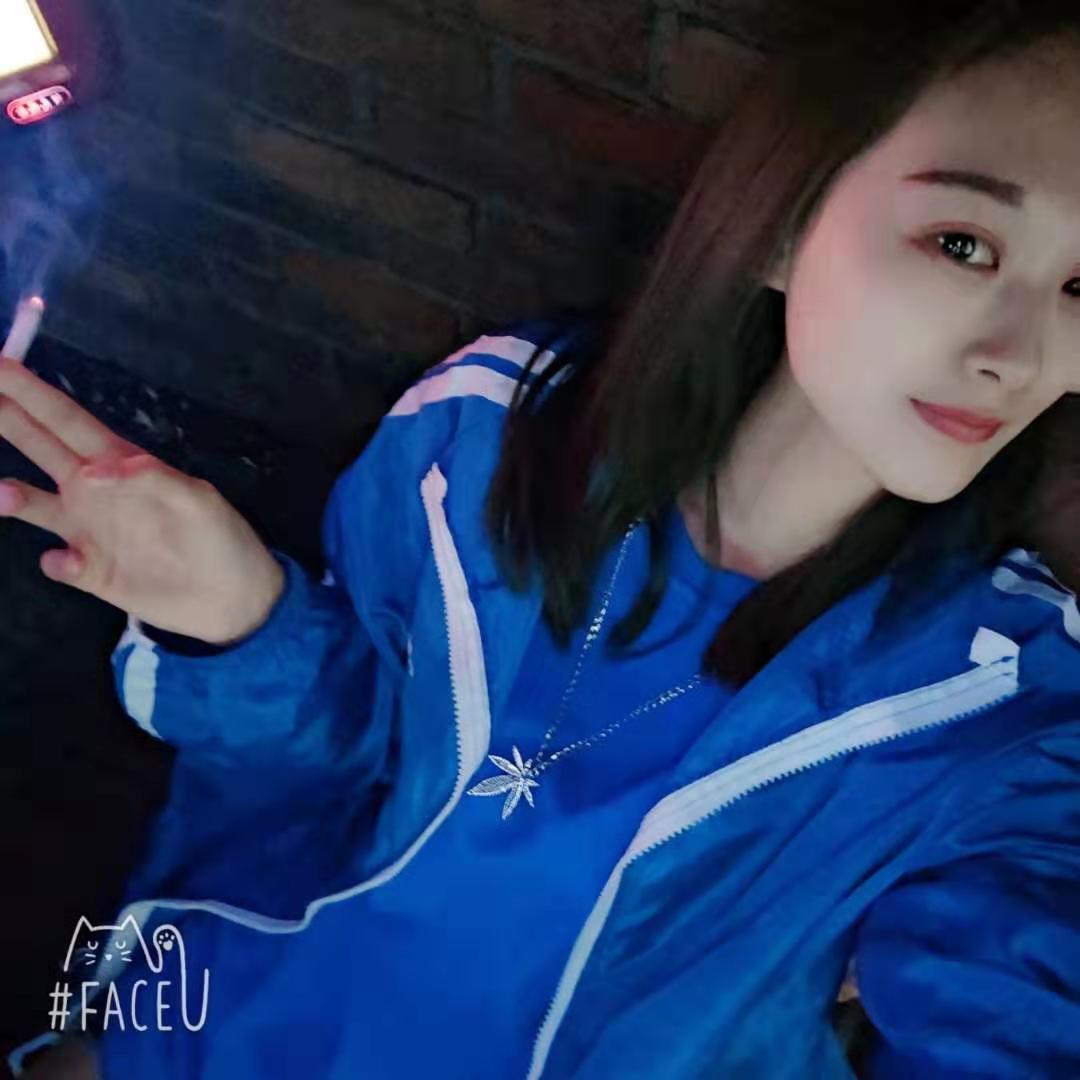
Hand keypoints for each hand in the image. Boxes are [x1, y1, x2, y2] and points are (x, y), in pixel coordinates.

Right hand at [0, 355, 285, 644]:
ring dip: (12, 496)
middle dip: (6, 419)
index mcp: (121, 464)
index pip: (66, 420)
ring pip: (34, 504)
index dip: (30, 392)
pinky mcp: (91, 573)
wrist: (236, 600)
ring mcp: (90, 532)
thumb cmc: (223, 540)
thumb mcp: (199, 502)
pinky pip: (59, 563)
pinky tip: (68, 561)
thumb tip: (91, 473)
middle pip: (39, 447)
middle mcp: (96, 492)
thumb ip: (151, 481)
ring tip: (0, 493)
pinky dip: (57, 562)